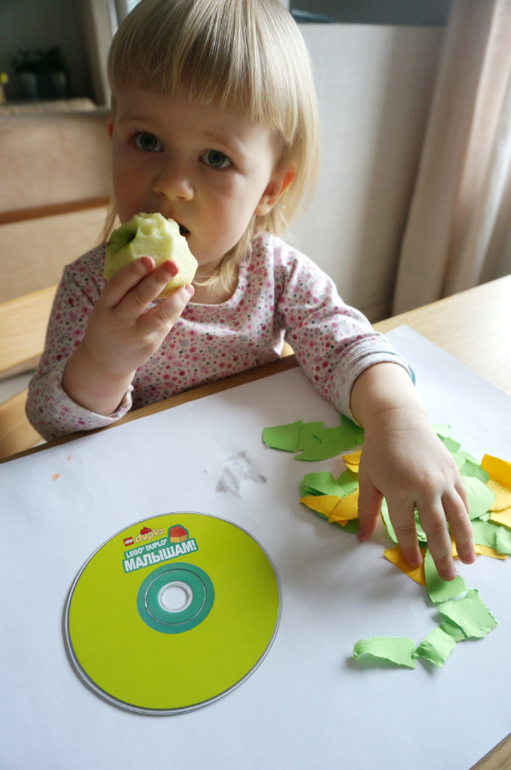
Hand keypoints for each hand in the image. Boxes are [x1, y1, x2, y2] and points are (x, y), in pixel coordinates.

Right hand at [62, 257, 193, 414]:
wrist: (104, 361)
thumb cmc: (110, 322)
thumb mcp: (107, 307)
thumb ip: (124, 290)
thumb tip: (154, 262)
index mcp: (104, 307)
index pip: (117, 286)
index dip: (133, 272)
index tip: (149, 259)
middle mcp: (119, 321)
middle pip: (140, 298)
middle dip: (158, 279)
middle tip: (174, 264)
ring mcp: (135, 335)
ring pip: (159, 316)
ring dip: (176, 300)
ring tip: (188, 287)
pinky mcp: (149, 345)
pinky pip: (166, 324)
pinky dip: (176, 309)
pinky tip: (183, 297)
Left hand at [351, 364, 474, 580]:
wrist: (399, 420)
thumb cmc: (379, 450)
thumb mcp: (367, 479)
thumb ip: (367, 510)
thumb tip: (361, 537)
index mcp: (400, 489)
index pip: (407, 527)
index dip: (410, 548)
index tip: (414, 564)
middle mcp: (424, 487)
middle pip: (436, 528)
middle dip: (442, 555)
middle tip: (448, 577)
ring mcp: (442, 480)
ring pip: (457, 516)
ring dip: (463, 540)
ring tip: (467, 561)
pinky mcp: (452, 472)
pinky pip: (462, 500)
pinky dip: (465, 518)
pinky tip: (466, 533)